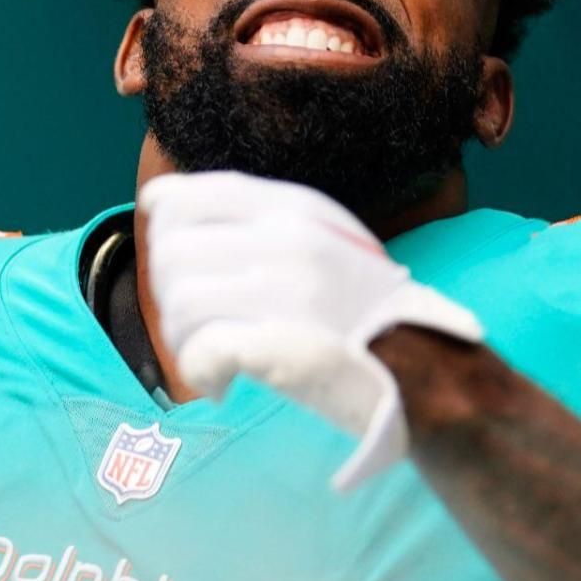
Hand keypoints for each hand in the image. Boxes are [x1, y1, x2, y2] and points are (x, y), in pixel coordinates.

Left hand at [140, 171, 483, 489]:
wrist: (422, 365)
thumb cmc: (358, 306)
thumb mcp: (317, 235)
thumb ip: (248, 213)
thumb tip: (157, 198)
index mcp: (294, 209)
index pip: (189, 197)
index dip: (162, 227)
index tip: (172, 258)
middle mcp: (289, 242)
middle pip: (171, 252)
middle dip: (168, 293)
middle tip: (194, 323)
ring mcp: (287, 293)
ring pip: (180, 302)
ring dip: (181, 339)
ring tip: (209, 356)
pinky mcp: (283, 345)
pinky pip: (204, 348)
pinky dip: (199, 370)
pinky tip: (219, 383)